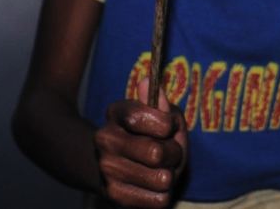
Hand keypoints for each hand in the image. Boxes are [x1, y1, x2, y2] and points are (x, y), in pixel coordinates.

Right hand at [94, 79, 187, 207]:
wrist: (117, 163)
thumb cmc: (150, 134)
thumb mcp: (161, 115)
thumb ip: (161, 105)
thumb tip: (148, 83)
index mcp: (116, 112)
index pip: (140, 116)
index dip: (165, 124)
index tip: (169, 126)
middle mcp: (105, 139)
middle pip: (155, 152)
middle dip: (174, 153)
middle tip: (170, 152)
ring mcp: (107, 168)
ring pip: (161, 179)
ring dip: (170, 175)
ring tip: (162, 169)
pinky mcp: (114, 195)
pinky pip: (158, 200)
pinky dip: (163, 194)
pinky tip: (153, 185)